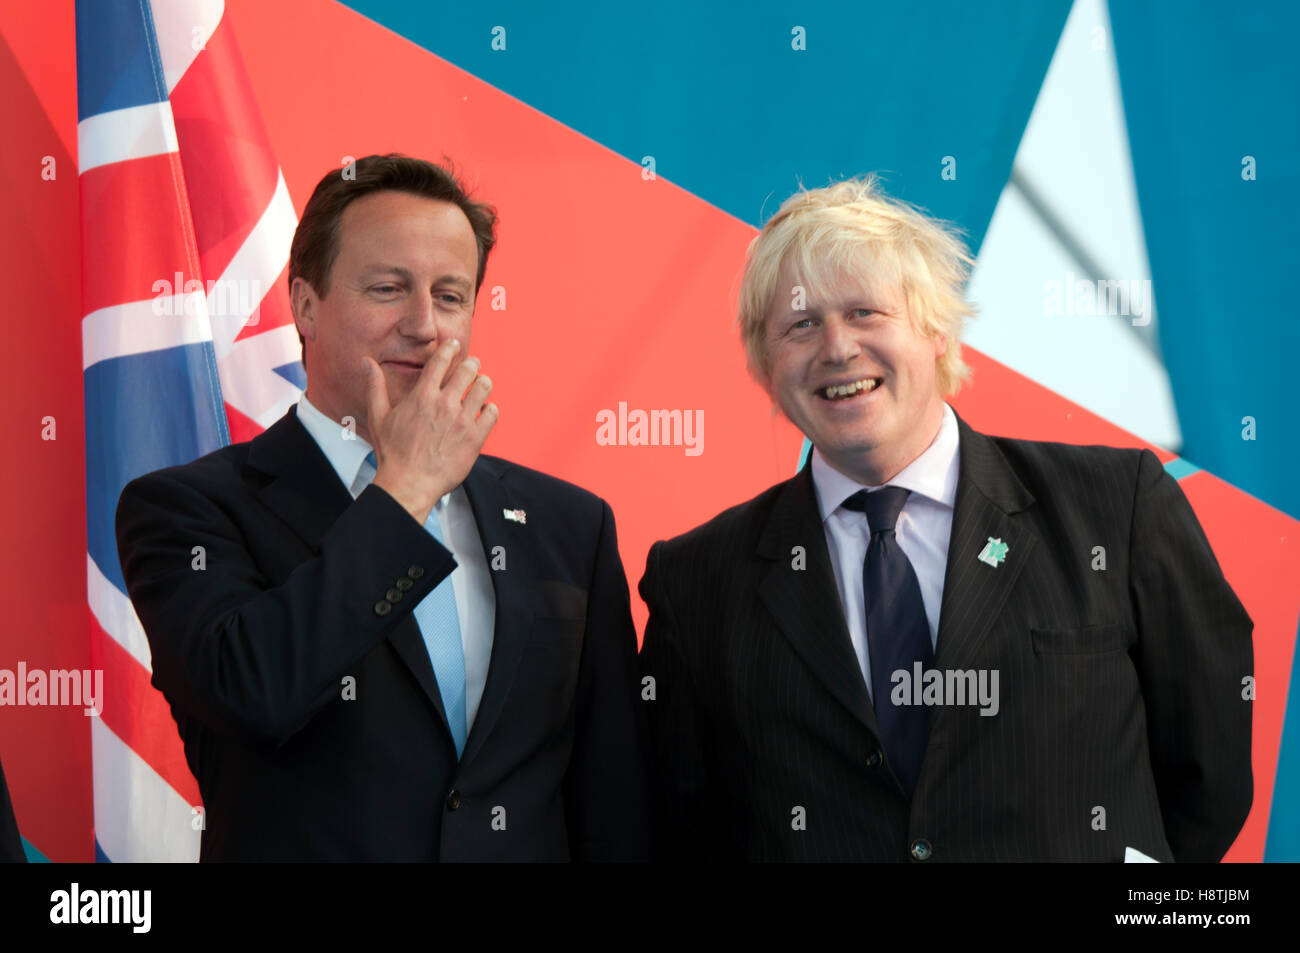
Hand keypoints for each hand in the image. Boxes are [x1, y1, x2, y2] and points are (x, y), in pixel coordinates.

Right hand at [364, 339, 497, 524]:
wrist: (409, 484)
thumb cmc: (392, 453)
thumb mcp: (378, 417)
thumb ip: (375, 386)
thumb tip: (366, 362)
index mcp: (422, 396)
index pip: (441, 360)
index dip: (450, 348)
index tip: (454, 345)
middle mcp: (444, 404)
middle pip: (468, 369)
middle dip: (471, 364)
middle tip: (471, 366)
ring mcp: (462, 421)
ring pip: (484, 387)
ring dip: (483, 384)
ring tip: (479, 387)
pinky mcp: (475, 438)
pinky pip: (493, 413)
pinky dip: (490, 409)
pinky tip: (483, 412)